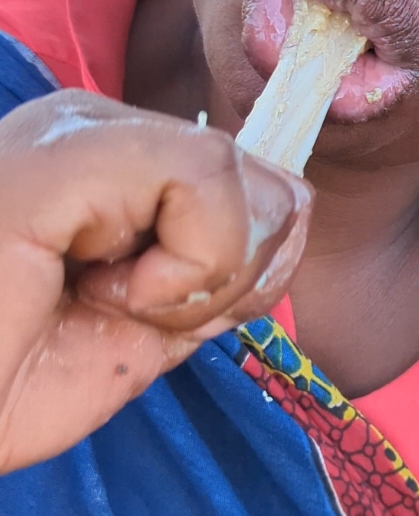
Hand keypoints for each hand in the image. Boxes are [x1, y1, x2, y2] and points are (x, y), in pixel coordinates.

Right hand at [0, 90, 309, 472]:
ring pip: (241, 175)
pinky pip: (204, 175)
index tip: (167, 317)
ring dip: (201, 278)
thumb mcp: (141, 332)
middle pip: (260, 179)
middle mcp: (94, 132)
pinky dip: (185, 264)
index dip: (254, 263)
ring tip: (103, 303)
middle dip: (234, 278)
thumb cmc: (3, 384)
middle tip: (134, 314)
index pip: (251, 181)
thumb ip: (211, 272)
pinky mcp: (64, 148)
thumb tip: (293, 209)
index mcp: (111, 170)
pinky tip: (102, 290)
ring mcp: (75, 131)